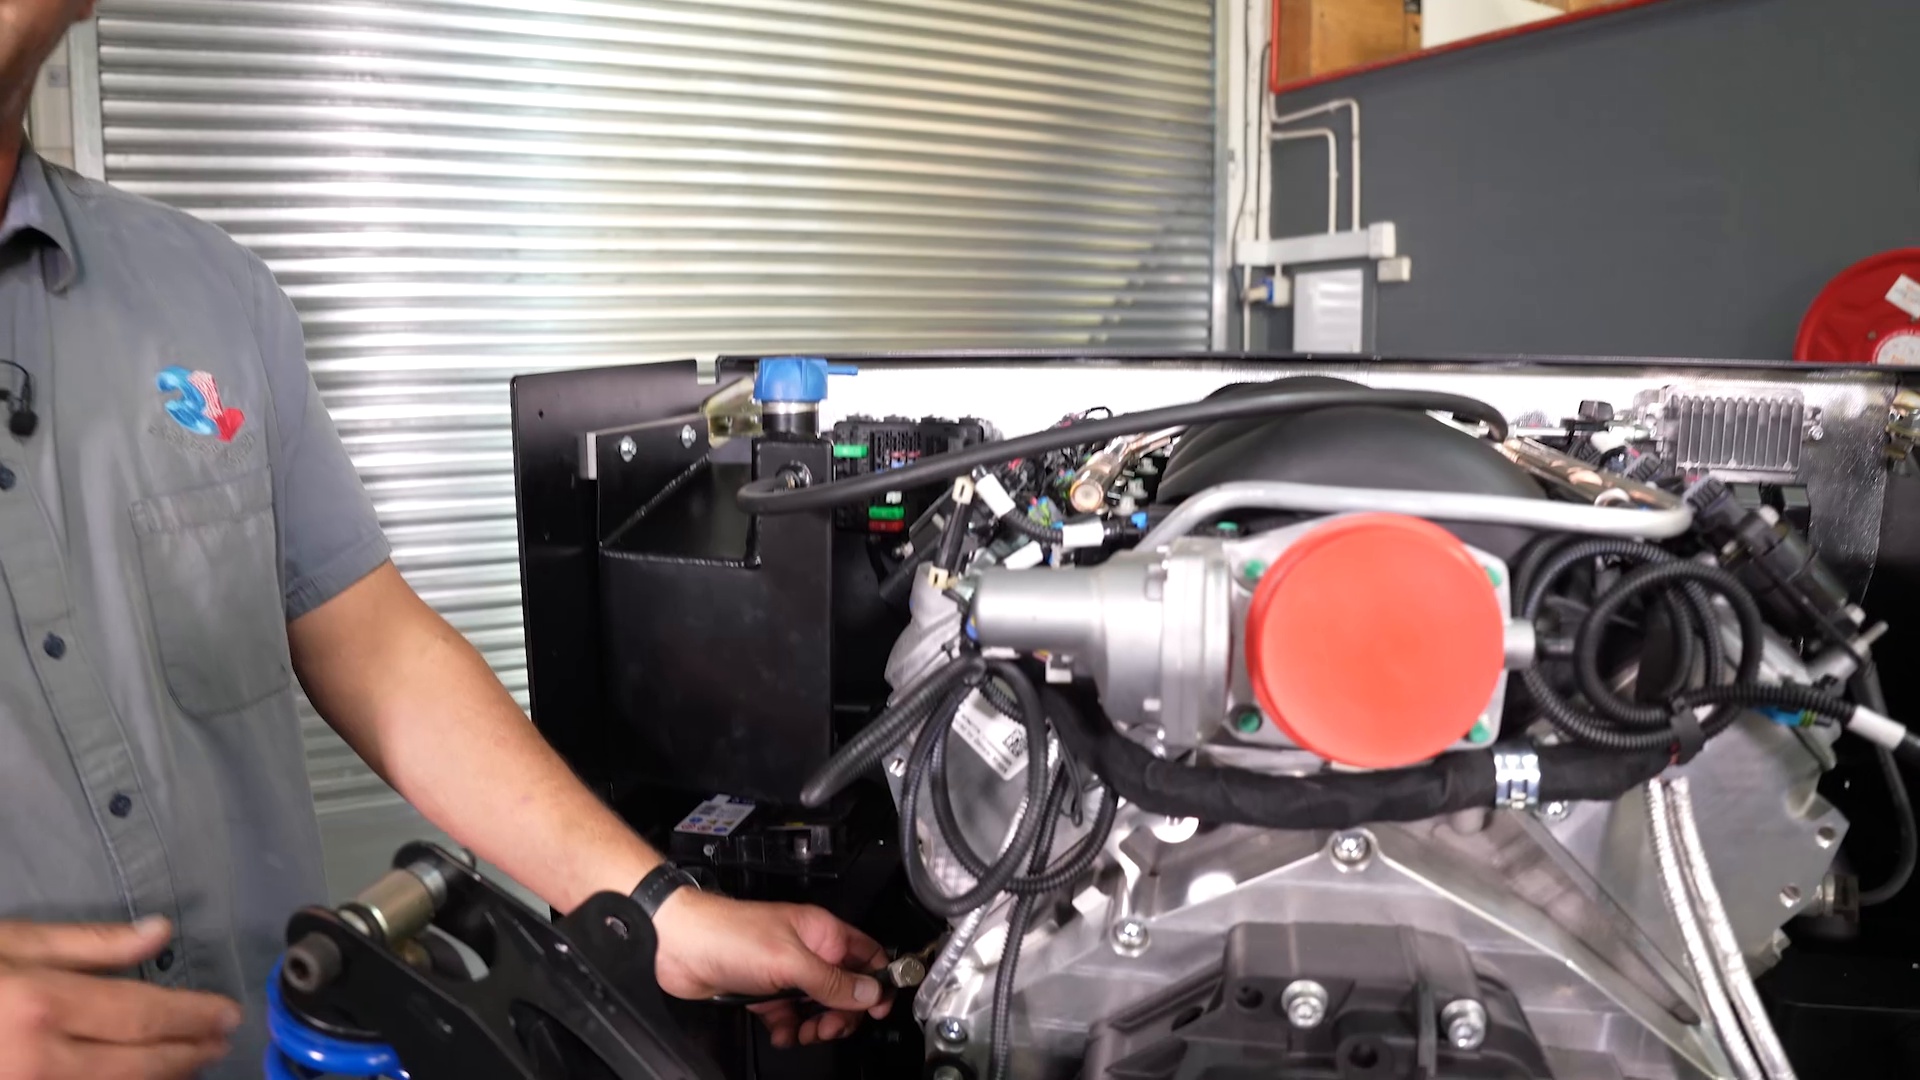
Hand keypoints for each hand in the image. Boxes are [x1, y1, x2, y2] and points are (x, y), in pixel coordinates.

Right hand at [0, 917, 242, 1079]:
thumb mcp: (13, 944)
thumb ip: (89, 943)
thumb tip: (159, 931)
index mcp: (41, 1007)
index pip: (141, 1015)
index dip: (193, 1017)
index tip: (230, 1014)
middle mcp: (39, 1063)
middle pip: (139, 1064)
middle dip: (189, 1053)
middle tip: (223, 1041)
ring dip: (165, 1077)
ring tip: (196, 1059)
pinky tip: (152, 1077)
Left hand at [651, 891, 891, 1046]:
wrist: (677, 947)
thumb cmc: (729, 935)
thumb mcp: (791, 961)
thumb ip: (832, 980)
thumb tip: (870, 993)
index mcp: (822, 932)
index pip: (867, 956)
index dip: (878, 982)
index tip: (879, 1009)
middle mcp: (807, 951)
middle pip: (844, 988)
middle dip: (843, 1013)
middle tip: (830, 1026)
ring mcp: (785, 972)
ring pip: (817, 1006)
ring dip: (815, 1025)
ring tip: (804, 1033)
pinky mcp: (763, 991)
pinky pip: (789, 1016)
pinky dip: (789, 1029)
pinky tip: (781, 1033)